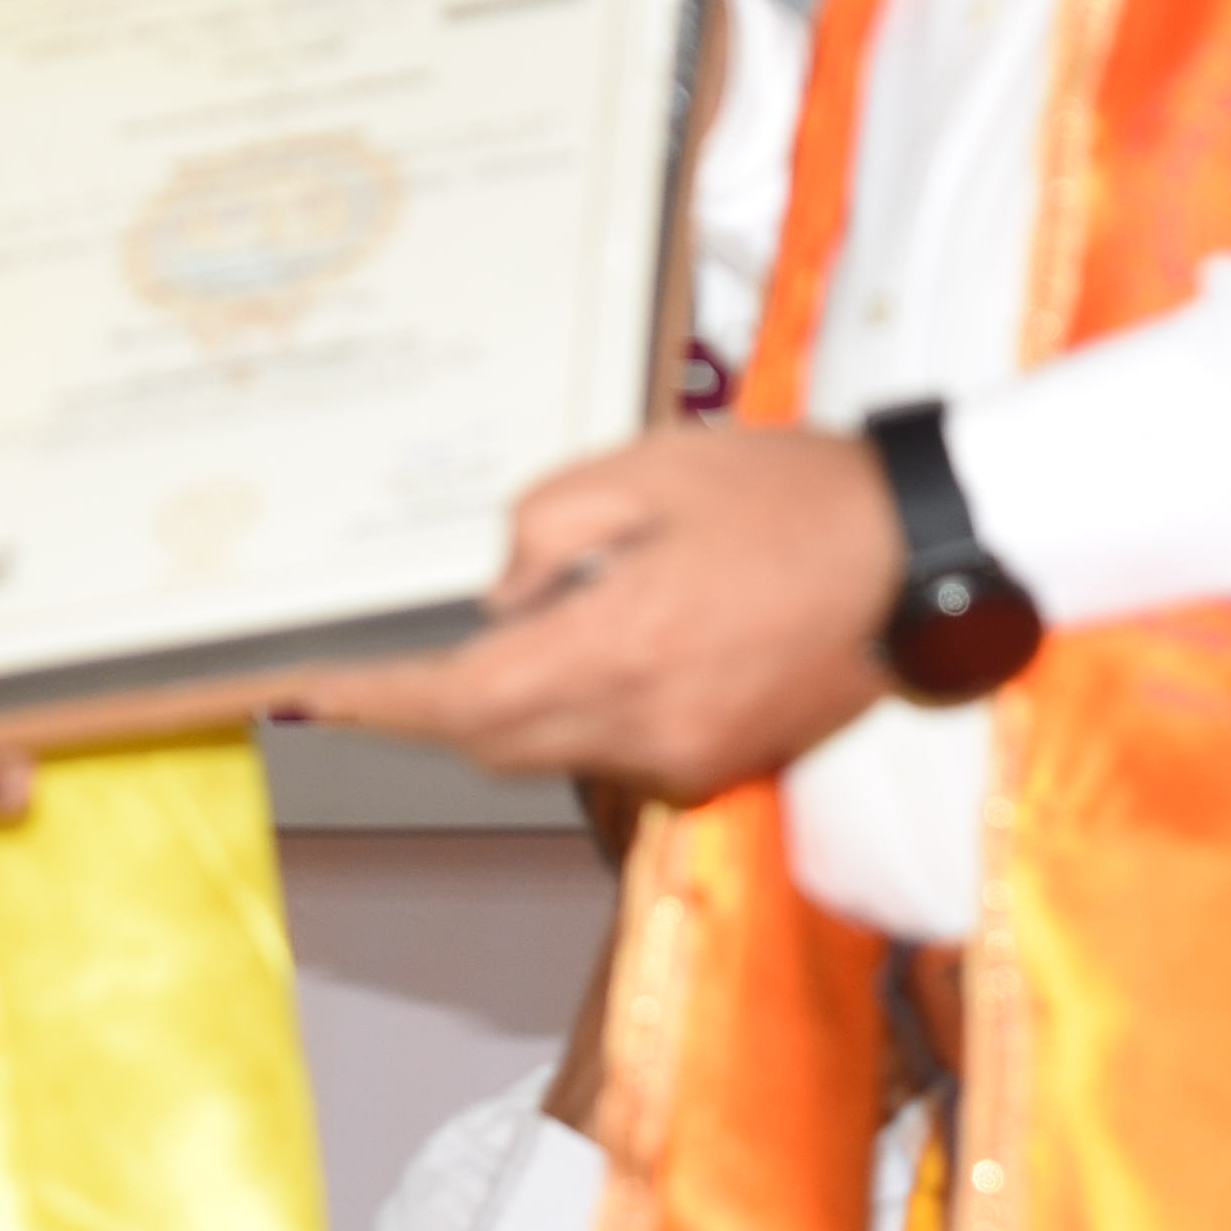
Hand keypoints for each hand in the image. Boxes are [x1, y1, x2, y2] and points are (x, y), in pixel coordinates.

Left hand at [308, 425, 899, 800]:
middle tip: (384, 659)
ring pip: (551, 750)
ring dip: (512, 703)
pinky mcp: (724, 763)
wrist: (922, 553)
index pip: (461, 700)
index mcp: (623, 647)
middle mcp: (648, 725)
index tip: (307, 690)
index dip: (376, 699)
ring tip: (518, 626)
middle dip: (435, 702)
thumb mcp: (651, 467)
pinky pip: (616, 750)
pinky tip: (611, 640)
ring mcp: (690, 756)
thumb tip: (499, 595)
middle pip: (493, 741)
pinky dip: (585, 708)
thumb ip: (548, 526)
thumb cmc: (790, 496)